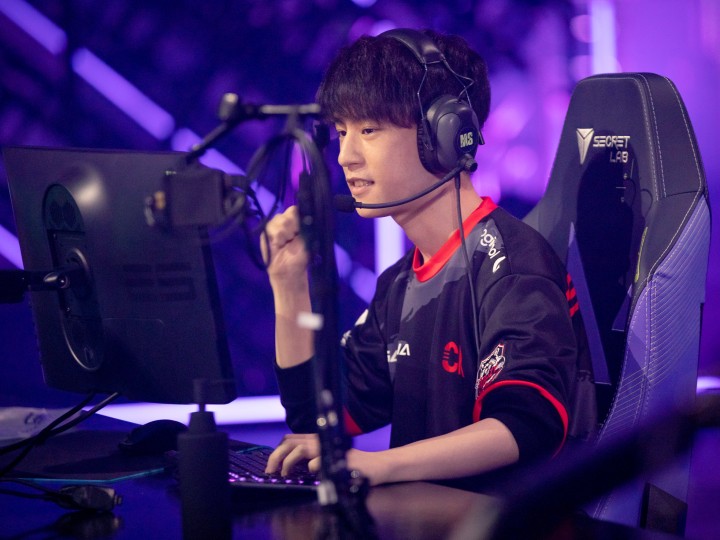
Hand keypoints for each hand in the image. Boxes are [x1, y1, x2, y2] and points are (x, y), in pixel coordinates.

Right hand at [261, 206, 308, 282]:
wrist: (289, 270)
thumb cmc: (300, 256)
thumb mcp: (308, 239)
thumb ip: (307, 226)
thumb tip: (307, 215)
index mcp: (297, 221)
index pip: (297, 209)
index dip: (299, 218)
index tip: (301, 230)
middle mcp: (286, 220)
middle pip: (290, 213)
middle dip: (294, 227)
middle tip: (293, 239)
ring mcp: (275, 225)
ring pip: (281, 219)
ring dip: (286, 233)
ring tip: (286, 243)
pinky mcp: (265, 232)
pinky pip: (272, 227)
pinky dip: (279, 237)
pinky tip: (279, 244)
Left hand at [265, 433, 388, 485]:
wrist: (376, 465)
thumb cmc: (351, 463)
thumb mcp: (328, 456)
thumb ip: (311, 456)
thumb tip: (288, 464)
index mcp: (317, 439)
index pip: (289, 439)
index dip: (277, 451)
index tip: (271, 465)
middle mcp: (321, 440)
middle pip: (290, 442)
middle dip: (276, 456)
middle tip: (271, 471)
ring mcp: (329, 447)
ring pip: (300, 449)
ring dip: (289, 462)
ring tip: (286, 474)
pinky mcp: (337, 458)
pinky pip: (317, 462)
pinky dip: (310, 468)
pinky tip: (311, 474)